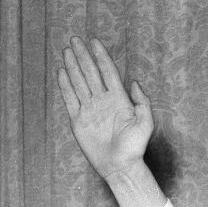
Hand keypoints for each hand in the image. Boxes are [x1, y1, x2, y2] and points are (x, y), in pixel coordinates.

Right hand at [57, 36, 153, 182]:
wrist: (120, 166)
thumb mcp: (145, 125)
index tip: (94, 42)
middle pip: (91, 73)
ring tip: (67, 50)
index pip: (108, 72)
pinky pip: (70, 99)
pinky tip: (62, 71)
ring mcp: (90, 109)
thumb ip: (142, 103)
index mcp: (119, 100)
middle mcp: (103, 101)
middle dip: (83, 56)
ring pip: (79, 82)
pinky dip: (65, 85)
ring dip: (73, 66)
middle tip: (75, 39)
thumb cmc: (135, 147)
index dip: (101, 57)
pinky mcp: (79, 120)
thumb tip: (134, 82)